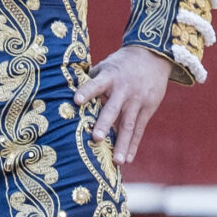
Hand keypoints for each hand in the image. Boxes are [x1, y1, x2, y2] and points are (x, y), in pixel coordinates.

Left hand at [72, 45, 172, 166]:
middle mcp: (124, 90)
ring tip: (116, 161)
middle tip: (96, 138)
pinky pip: (139, 129)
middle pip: (114, 109)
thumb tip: (62, 90)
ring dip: (122, 143)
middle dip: (105, 124)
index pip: (96, 84)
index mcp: (110, 77)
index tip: (76, 100)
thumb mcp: (105, 65)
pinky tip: (127, 159)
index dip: (86, 91)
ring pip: (128, 124)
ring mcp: (137, 101)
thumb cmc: (121, 64)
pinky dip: (133, 145)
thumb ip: (90, 79)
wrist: (153, 55)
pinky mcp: (148, 109)